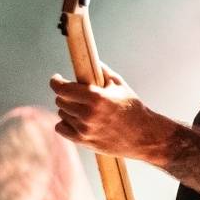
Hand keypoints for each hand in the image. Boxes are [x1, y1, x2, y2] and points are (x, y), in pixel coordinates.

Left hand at [50, 66, 170, 163]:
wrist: (144, 136)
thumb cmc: (133, 109)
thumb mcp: (120, 86)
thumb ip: (102, 71)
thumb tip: (90, 59)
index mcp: (96, 97)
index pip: (62, 88)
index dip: (56, 81)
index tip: (57, 79)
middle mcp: (88, 114)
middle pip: (60, 100)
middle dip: (65, 94)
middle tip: (74, 93)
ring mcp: (85, 129)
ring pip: (62, 114)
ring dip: (68, 109)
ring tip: (81, 108)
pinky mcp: (84, 141)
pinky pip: (61, 128)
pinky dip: (66, 123)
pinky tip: (76, 120)